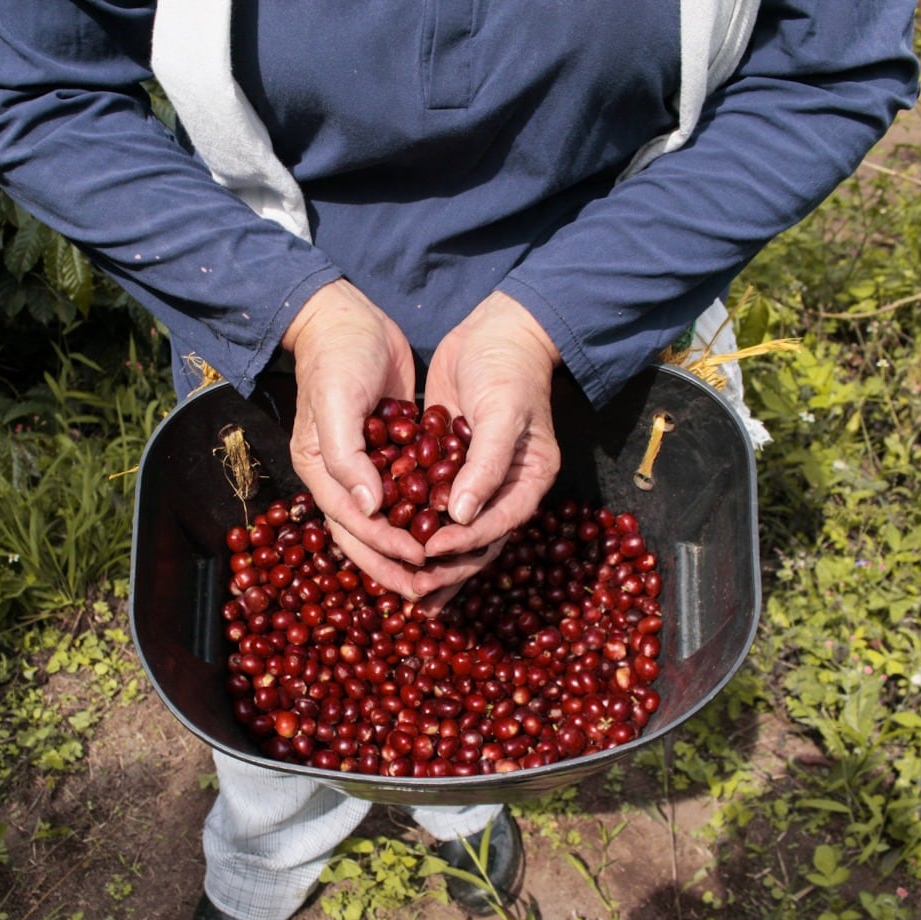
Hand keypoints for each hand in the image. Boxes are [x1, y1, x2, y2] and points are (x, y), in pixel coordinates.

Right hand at [281, 279, 428, 594]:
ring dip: (411, 549)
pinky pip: (405, 495)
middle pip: (366, 537)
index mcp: (319, 468)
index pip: (352, 523)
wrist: (347, 317)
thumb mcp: (337, 401)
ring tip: (442, 573)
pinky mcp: (388, 452)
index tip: (422, 559)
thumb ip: (347, 456)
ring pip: (387, 523)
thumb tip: (368, 506)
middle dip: (396, 566)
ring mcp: (364, 466)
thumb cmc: (338, 355)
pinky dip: (422, 516)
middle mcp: (339, 475)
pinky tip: (450, 531)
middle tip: (431, 590)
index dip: (385, 547)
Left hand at [416, 291, 562, 609]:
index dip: (463, 544)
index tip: (428, 552)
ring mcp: (478, 480)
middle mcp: (506, 487)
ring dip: (430, 561)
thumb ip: (487, 465)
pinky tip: (391, 544)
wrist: (497, 330)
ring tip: (404, 590)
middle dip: (445, 568)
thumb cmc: (508, 367)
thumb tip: (463, 516)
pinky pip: (435, 506)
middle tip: (412, 590)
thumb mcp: (503, 412)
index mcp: (529, 479)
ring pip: (454, 532)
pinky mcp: (452, 467)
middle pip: (476, 541)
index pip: (497, 525)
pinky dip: (417, 526)